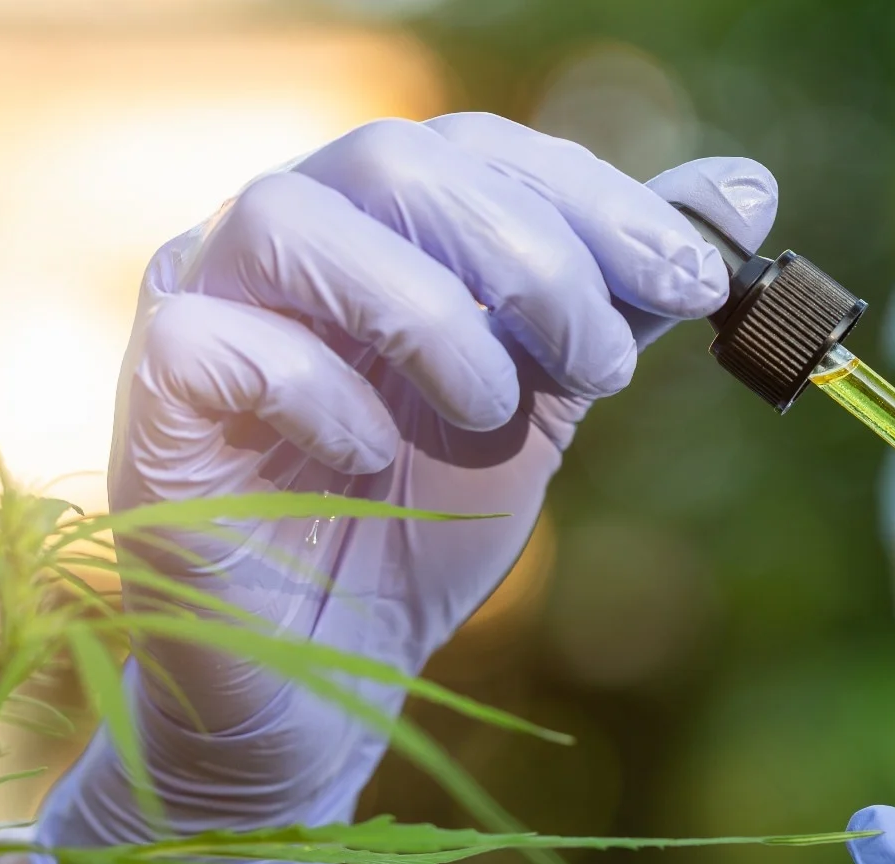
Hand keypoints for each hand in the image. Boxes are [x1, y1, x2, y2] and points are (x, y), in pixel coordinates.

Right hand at [31, 114, 777, 863]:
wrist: (331, 682)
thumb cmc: (419, 533)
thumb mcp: (546, 403)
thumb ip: (621, 295)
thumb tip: (744, 192)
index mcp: (377, 229)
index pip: (478, 151)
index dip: (594, 198)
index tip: (697, 280)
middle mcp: (283, 247)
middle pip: (395, 160)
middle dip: (529, 255)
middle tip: (604, 366)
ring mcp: (199, 308)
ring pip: (289, 217)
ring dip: (428, 312)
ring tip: (495, 418)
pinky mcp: (150, 400)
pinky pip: (217, 339)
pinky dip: (320, 390)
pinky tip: (373, 457)